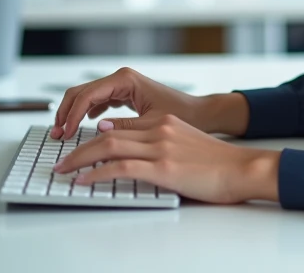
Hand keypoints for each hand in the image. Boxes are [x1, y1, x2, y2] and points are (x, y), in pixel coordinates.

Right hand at [50, 67, 249, 140]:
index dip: (72, 115)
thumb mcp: (151, 126)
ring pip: (87, 96)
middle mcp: (122, 78)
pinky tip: (81, 128)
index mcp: (126, 80)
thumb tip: (97, 131)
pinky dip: (85, 113)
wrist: (202, 114)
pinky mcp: (124, 94)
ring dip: (73, 113)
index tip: (64, 134)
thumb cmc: (183, 116)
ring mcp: (122, 85)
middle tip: (57, 135)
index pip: (88, 94)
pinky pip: (97, 101)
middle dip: (66, 112)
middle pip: (81, 92)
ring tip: (64, 134)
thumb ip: (124, 128)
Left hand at [53, 114, 279, 203]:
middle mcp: (159, 128)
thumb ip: (158, 144)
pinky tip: (83, 181)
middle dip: (78, 147)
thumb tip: (127, 155)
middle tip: (61, 161)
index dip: (94, 137)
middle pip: (107, 133)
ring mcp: (160, 146)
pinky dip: (95, 173)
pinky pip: (119, 166)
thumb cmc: (218, 164)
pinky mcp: (163, 166)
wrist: (243, 169)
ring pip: (107, 146)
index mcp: (164, 122)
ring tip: (63, 170)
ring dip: (79, 159)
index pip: (119, 126)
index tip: (78, 149)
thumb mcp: (185, 145)